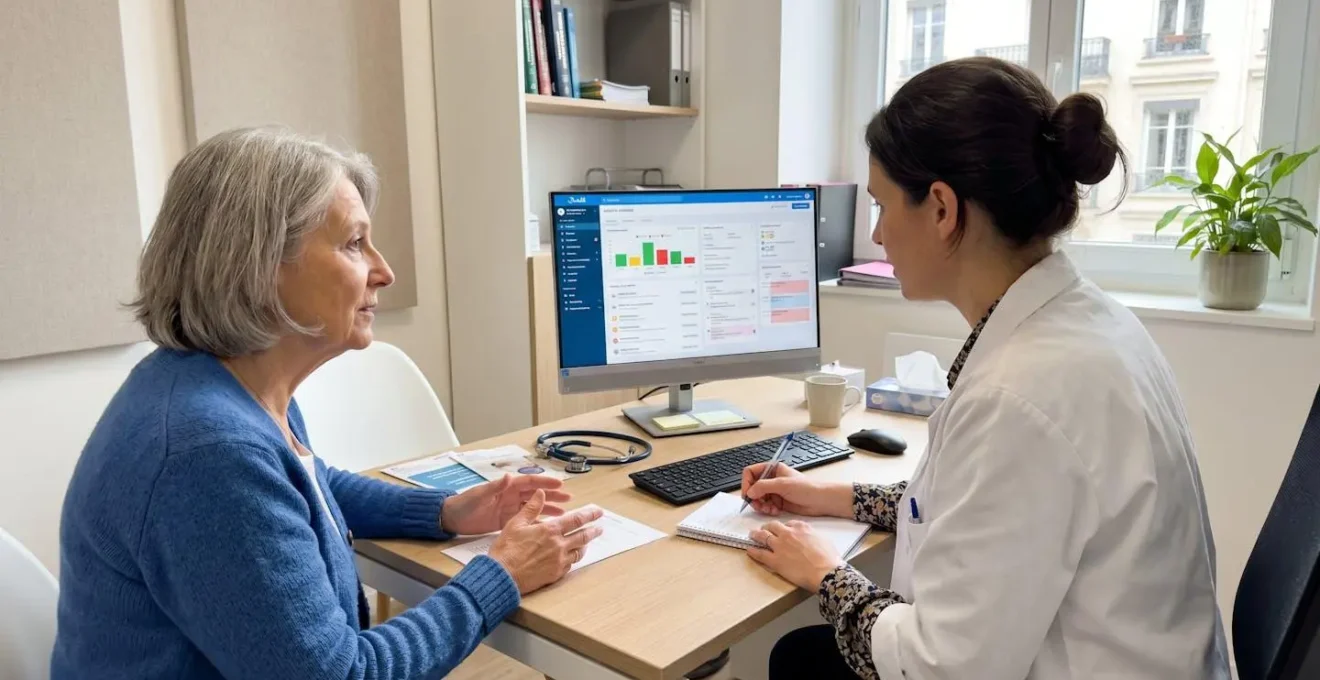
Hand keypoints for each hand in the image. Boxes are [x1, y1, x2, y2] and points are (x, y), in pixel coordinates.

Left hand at [441, 474, 571, 535]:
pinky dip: (537, 521)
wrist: (452, 518)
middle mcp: (510, 496)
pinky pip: (526, 520)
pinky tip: (548, 525)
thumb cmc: (464, 503)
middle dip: (552, 496)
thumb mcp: (479, 495)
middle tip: (569, 499)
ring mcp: (509, 508)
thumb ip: (494, 486)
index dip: (545, 483)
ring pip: (534, 508)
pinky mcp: (507, 521)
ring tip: (564, 513)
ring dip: (548, 509)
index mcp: (506, 487)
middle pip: (536, 495)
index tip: (560, 485)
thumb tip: (508, 476)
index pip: (530, 483)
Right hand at [487, 490, 604, 593]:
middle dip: (593, 531)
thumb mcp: (516, 523)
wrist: (502, 576)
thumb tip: (541, 493)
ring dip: (585, 546)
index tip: (598, 512)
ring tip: (587, 542)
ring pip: (579, 552)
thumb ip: (531, 508)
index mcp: (550, 530)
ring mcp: (559, 561)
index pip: (576, 520)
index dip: (589, 514)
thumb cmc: (506, 550)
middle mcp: (559, 545)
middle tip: (600, 528)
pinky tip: (571, 557)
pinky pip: (570, 565)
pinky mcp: (555, 574)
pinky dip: (572, 559)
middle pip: (583, 536)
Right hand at [741, 463, 851, 517]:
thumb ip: (764, 486)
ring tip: (768, 509)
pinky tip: (775, 511)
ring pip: (758, 498)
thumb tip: (749, 492)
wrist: (820, 501)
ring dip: (761, 505)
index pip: (751, 473)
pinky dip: (767, 510)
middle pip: (753, 487)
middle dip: (754, 497)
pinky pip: (765, 506)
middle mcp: (772, 479)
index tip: (747, 494)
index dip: (747, 483)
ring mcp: (775, 491)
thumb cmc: (806, 488)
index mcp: (772, 469)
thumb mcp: (783, 484)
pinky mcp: (778, 502)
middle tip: (758, 505)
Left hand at [746, 520, 843, 590]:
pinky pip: (760, 554)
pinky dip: (753, 551)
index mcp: (801, 528)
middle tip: (764, 529)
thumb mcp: (824, 540)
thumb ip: (813, 536)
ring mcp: (780, 546)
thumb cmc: (829, 559)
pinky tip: (749, 550)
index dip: (784, 527)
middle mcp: (788, 534)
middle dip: (767, 527)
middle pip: (772, 526)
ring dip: (756, 535)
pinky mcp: (775, 561)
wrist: (826, 572)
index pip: (789, 523)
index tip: (783, 529)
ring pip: (763, 536)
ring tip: (752, 535)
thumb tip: (810, 539)